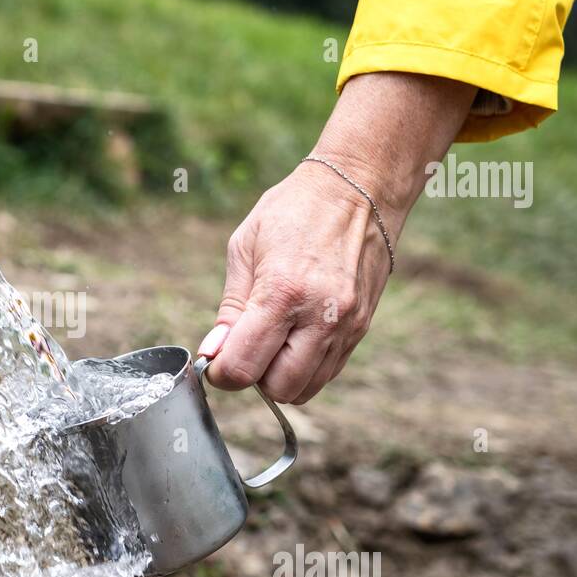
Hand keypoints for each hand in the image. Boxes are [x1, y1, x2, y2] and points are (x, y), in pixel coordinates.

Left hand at [199, 160, 392, 403]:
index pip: (244, 366)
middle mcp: (321, 317)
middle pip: (277, 388)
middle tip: (245, 346)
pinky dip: (305, 368)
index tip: (215, 360)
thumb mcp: (245, 247)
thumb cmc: (294, 210)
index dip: (221, 372)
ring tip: (272, 340)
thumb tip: (213, 352)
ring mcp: (347, 326)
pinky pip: (327, 373)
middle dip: (253, 376)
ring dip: (280, 376)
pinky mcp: (362, 328)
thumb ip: (230, 307)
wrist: (359, 188)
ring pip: (305, 388)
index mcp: (284, 293)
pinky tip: (295, 336)